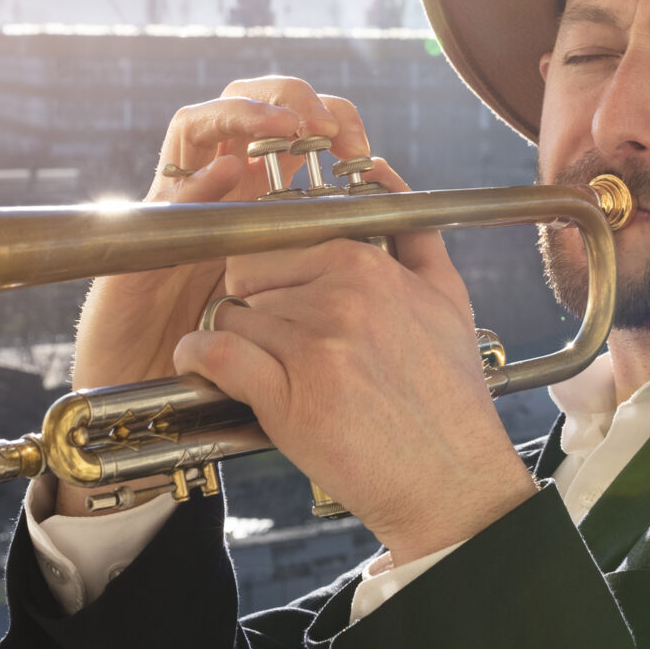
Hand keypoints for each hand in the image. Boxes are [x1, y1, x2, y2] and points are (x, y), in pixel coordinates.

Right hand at [57, 77, 369, 516]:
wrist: (156, 398)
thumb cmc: (232, 355)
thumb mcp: (300, 309)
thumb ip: (336, 264)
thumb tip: (380, 217)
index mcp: (261, 199)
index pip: (290, 129)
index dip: (326, 119)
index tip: (361, 144)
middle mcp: (218, 193)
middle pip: (245, 107)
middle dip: (286, 101)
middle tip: (325, 126)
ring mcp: (178, 208)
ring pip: (199, 128)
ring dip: (242, 117)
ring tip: (283, 129)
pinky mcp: (144, 237)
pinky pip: (167, 190)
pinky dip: (198, 176)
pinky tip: (228, 172)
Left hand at [171, 159, 538, 563]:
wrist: (449, 478)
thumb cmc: (447, 395)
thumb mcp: (446, 297)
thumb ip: (411, 229)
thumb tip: (378, 170)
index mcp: (368, 265)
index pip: (279, 241)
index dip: (271, 273)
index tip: (275, 299)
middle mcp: (339, 296)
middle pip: (248, 275)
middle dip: (252, 304)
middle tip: (271, 339)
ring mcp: (312, 345)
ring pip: (231, 314)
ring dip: (232, 338)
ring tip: (256, 365)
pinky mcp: (287, 395)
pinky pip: (216, 353)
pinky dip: (199, 359)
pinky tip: (204, 369)